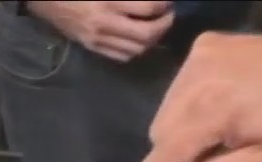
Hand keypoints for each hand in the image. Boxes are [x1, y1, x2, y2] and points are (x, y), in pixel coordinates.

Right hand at [28, 1, 174, 62]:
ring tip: (157, 26)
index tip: (169, 0)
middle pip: (147, 34)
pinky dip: (136, 49)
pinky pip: (121, 56)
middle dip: (164, 25)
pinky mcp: (92, 47)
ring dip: (153, 39)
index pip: (148, 7)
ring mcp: (97, 39)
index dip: (164, 4)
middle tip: (169, 14)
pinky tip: (139, 38)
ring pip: (136, 49)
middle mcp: (105, 23)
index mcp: (109, 1)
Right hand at [136, 30, 261, 161]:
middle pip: (159, 132)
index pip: (165, 152)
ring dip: (178, 128)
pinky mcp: (201, 47)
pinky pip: (179, 86)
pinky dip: (188, 102)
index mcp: (212, 113)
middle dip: (171, 153)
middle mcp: (195, 83)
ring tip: (211, 132)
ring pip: (165, 109)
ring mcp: (196, 60)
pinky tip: (215, 104)